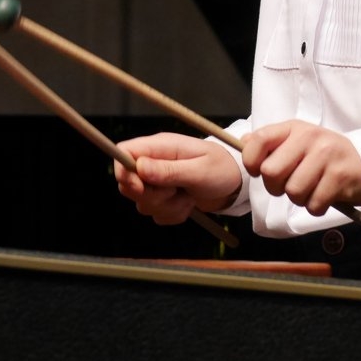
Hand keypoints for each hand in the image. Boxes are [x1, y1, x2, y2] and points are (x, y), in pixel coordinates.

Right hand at [114, 132, 242, 225]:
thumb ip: (169, 170)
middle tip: (176, 192)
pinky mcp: (164, 197)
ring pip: (142, 202)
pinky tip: (189, 204)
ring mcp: (158, 180)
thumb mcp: (199, 170)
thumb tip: (139, 168)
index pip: (123, 152)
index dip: (124, 172)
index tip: (140, 187)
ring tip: (189, 197)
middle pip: (128, 183)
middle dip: (151, 196)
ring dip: (166, 207)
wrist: (236, 183)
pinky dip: (172, 214)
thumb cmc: (222, 169)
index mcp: (161, 146)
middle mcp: (155, 162)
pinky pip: (155, 213)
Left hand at [242, 120, 360, 215]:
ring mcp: (326, 155)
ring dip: (299, 199)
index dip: (251, 161)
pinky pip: (313, 204)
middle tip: (290, 185)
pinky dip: (316, 207)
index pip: (259, 140)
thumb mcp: (297, 141)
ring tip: (311, 190)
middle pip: (271, 173)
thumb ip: (270, 143)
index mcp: (294, 128)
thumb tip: (241, 143)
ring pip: (293, 192)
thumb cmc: (324, 156)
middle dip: (276, 188)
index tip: (258, 171)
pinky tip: (324, 196)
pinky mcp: (340, 176)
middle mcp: (309, 137)